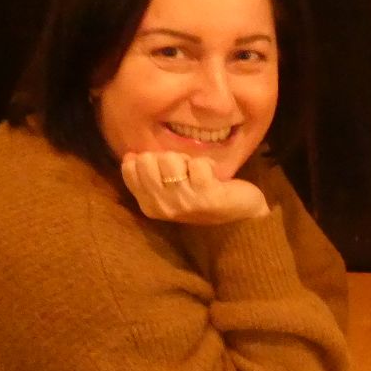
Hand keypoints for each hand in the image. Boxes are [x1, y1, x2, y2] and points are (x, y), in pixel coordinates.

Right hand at [121, 150, 268, 225]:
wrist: (240, 215)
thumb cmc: (202, 197)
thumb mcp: (170, 190)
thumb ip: (149, 176)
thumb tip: (130, 156)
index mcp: (149, 206)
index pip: (130, 169)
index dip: (149, 159)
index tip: (167, 171)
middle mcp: (163, 207)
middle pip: (147, 160)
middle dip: (168, 157)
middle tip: (185, 172)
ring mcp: (184, 202)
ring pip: (170, 159)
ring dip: (187, 159)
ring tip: (199, 174)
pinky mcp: (206, 196)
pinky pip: (197, 163)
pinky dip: (208, 164)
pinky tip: (214, 177)